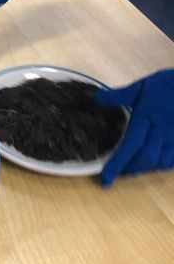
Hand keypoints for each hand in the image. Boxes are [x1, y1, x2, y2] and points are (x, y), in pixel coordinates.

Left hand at [96, 69, 173, 186]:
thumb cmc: (169, 84)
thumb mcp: (143, 85)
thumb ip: (121, 94)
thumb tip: (97, 98)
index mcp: (147, 117)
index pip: (130, 144)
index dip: (118, 164)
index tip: (106, 179)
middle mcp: (162, 131)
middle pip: (146, 158)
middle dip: (131, 168)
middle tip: (119, 171)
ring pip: (161, 162)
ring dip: (146, 168)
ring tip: (133, 167)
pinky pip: (173, 160)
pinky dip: (161, 165)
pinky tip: (154, 162)